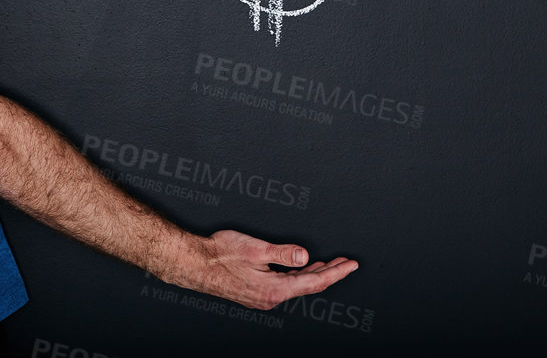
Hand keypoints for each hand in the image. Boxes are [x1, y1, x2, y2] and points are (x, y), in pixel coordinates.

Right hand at [185, 229, 358, 310]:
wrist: (195, 263)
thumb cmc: (220, 254)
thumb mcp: (255, 248)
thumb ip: (283, 253)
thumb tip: (305, 256)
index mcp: (273, 290)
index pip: (314, 282)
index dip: (336, 272)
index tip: (352, 265)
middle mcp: (271, 298)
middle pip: (310, 287)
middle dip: (331, 274)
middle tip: (349, 263)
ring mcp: (264, 297)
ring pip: (298, 287)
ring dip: (316, 275)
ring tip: (333, 265)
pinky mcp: (257, 293)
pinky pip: (287, 286)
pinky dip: (300, 276)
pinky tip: (305, 268)